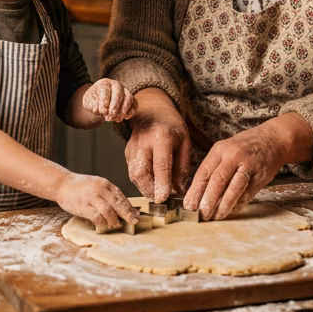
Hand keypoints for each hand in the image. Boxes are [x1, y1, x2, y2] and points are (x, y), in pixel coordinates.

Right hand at [54, 173, 137, 231]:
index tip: (135, 215)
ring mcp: (91, 197)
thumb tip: (121, 208)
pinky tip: (103, 226)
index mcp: (104, 183)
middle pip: (117, 204)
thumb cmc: (80, 186)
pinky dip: (102, 223)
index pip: (120, 196)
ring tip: (116, 225)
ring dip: (114, 220)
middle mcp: (99, 189)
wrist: (62, 184)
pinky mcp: (83, 206)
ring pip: (108, 211)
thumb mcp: (96, 184)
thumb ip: (107, 193)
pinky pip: (97, 217)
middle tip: (133, 222)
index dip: (129, 206)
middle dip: (127, 214)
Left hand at [82, 79, 136, 122]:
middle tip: (111, 115)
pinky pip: (134, 103)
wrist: (100, 102)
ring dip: (123, 109)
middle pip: (118, 93)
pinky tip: (124, 118)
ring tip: (117, 119)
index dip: (104, 101)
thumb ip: (92, 105)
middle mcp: (116, 85)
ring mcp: (125, 91)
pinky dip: (130, 111)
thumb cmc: (94, 101)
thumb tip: (98, 109)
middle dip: (115, 105)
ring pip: (128, 97)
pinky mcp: (131, 99)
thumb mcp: (88, 103)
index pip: (105, 90)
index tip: (102, 112)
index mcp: (104, 83)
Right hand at [124, 89, 191, 203]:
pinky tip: (151, 183)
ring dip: (145, 188)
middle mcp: (143, 142)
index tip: (163, 199)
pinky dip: (141, 182)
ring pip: (134, 175)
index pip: (161, 165)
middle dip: (150, 190)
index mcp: (162, 137)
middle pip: (141, 172)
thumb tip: (179, 191)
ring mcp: (132, 148)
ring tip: (157, 193)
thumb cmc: (172, 127)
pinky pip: (132, 173)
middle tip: (161, 199)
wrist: (151, 112)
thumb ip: (182, 167)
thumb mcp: (185, 143)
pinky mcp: (127, 153)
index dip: (161, 183)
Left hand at [184, 122, 290, 220]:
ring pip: (233, 188)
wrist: (273, 139)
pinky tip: (230, 212)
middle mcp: (233, 155)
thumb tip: (197, 194)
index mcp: (220, 149)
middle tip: (200, 215)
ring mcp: (249, 165)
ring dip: (223, 205)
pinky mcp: (262, 175)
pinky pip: (248, 193)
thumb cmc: (243, 148)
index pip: (203, 172)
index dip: (195, 191)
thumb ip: (213, 168)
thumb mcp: (225, 150)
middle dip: (207, 200)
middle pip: (217, 180)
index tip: (188, 206)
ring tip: (215, 217)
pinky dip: (238, 204)